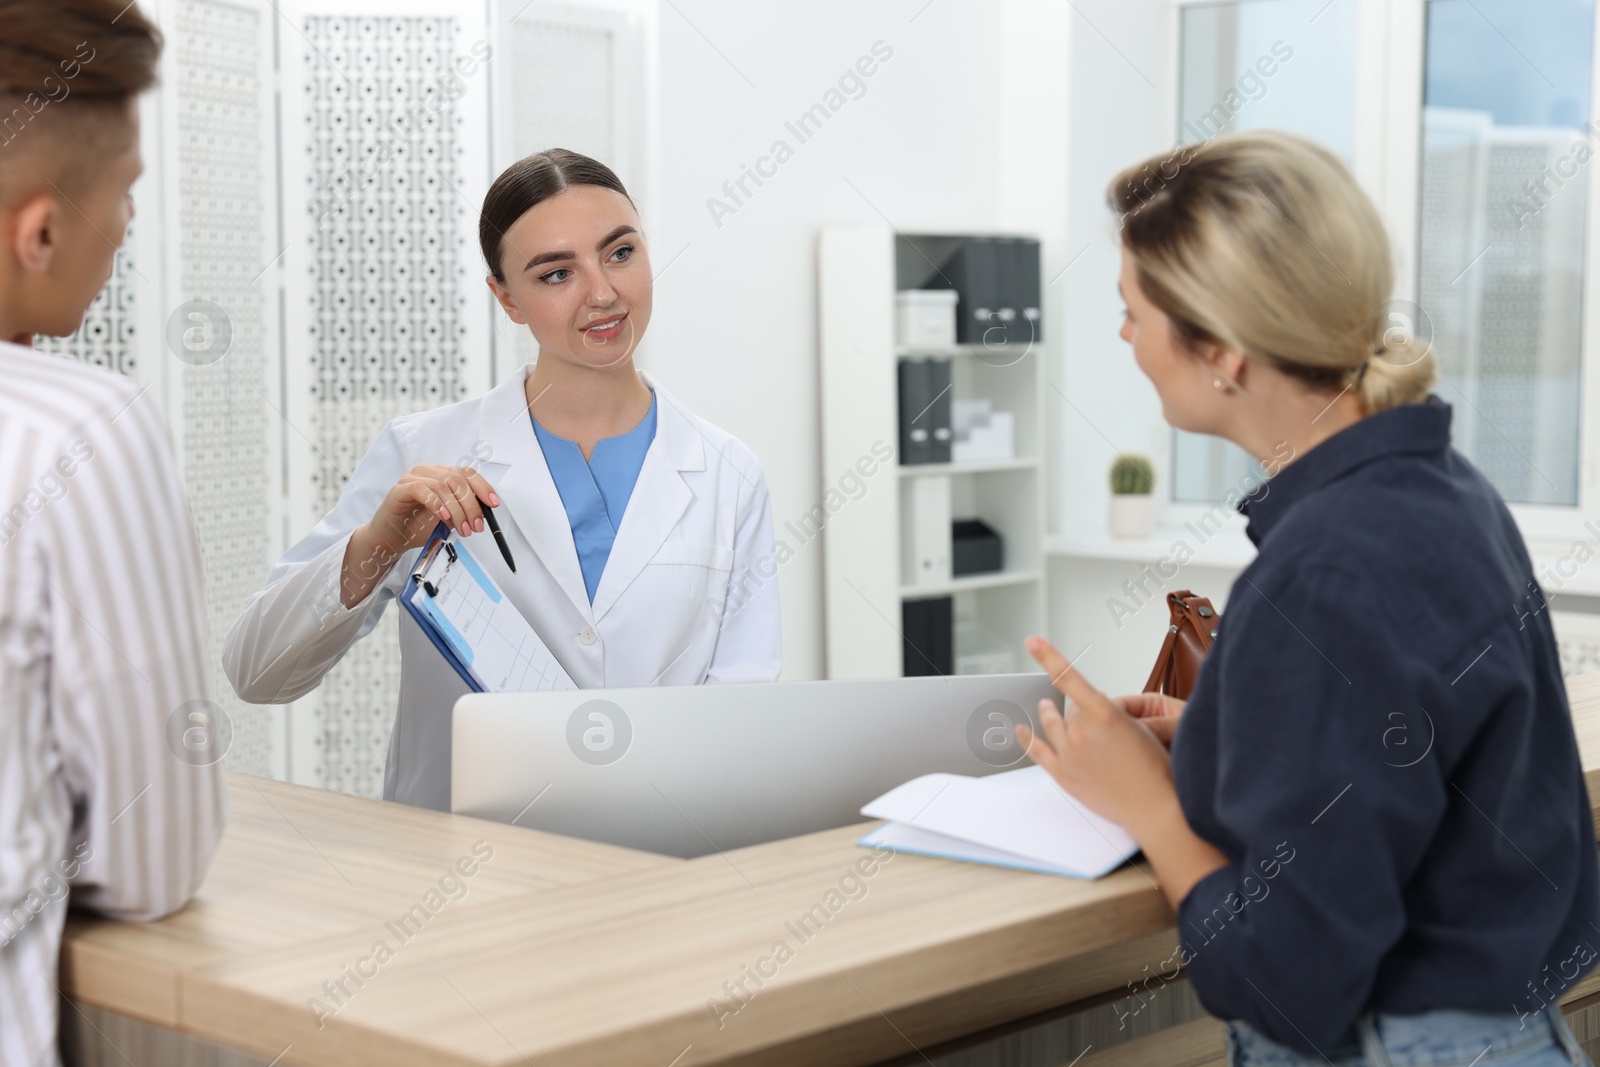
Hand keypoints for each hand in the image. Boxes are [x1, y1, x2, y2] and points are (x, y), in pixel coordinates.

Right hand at [340, 465, 499, 607]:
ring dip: (456, 509)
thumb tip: (483, 514)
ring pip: (442, 485)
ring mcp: (412, 479)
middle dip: (471, 505)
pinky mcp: (399, 489)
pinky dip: (436, 503)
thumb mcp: (449, 519)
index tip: (494, 503)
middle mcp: (428, 472)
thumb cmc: (419, 527)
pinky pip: (421, 490)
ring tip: (461, 528)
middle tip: (476, 526)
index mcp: (442, 475)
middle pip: (457, 480)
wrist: (392, 539)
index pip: (467, 473)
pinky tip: (443, 517)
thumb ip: (463, 511)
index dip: (483, 487)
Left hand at [1016, 636, 1177, 838]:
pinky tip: (1020, 731)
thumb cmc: (1155, 769)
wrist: (1156, 807)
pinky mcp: (1065, 777)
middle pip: (1070, 709)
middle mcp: (1082, 732)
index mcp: (1104, 714)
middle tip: (1093, 721)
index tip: (1034, 642)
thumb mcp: (1140, 727)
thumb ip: (1109, 715)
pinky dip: (1027, 739)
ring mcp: (1070, 755)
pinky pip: (1038, 752)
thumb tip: (1087, 713)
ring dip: (1049, 715)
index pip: (1070, 678)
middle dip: (1079, 711)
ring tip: (1045, 706)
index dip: (1049, 657)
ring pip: (1054, 726)